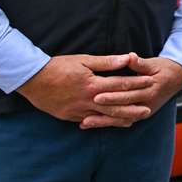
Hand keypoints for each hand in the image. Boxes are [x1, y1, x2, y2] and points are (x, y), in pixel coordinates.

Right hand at [17, 53, 147, 125]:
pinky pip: (90, 120)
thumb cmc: (57, 67)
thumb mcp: (83, 60)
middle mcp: (88, 100)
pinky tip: (109, 123)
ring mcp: (79, 110)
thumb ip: (106, 62)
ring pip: (104, 116)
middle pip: (116, 106)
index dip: (137, 83)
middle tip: (148, 110)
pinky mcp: (70, 116)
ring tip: (133, 120)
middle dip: (133, 108)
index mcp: (93, 85)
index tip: (150, 82)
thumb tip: (126, 59)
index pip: (120, 84)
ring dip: (120, 119)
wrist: (31, 80)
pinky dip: (101, 122)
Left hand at [85, 54, 181, 128]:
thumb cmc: (163, 69)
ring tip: (85, 122)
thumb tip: (130, 57)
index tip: (97, 95)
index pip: (128, 94)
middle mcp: (147, 104)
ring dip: (103, 122)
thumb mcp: (153, 64)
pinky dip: (108, 123)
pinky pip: (122, 121)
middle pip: (123, 109)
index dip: (112, 96)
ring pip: (121, 119)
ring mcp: (143, 111)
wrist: (176, 78)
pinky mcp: (139, 114)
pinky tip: (93, 124)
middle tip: (86, 111)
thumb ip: (140, 63)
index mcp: (150, 91)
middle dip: (104, 110)